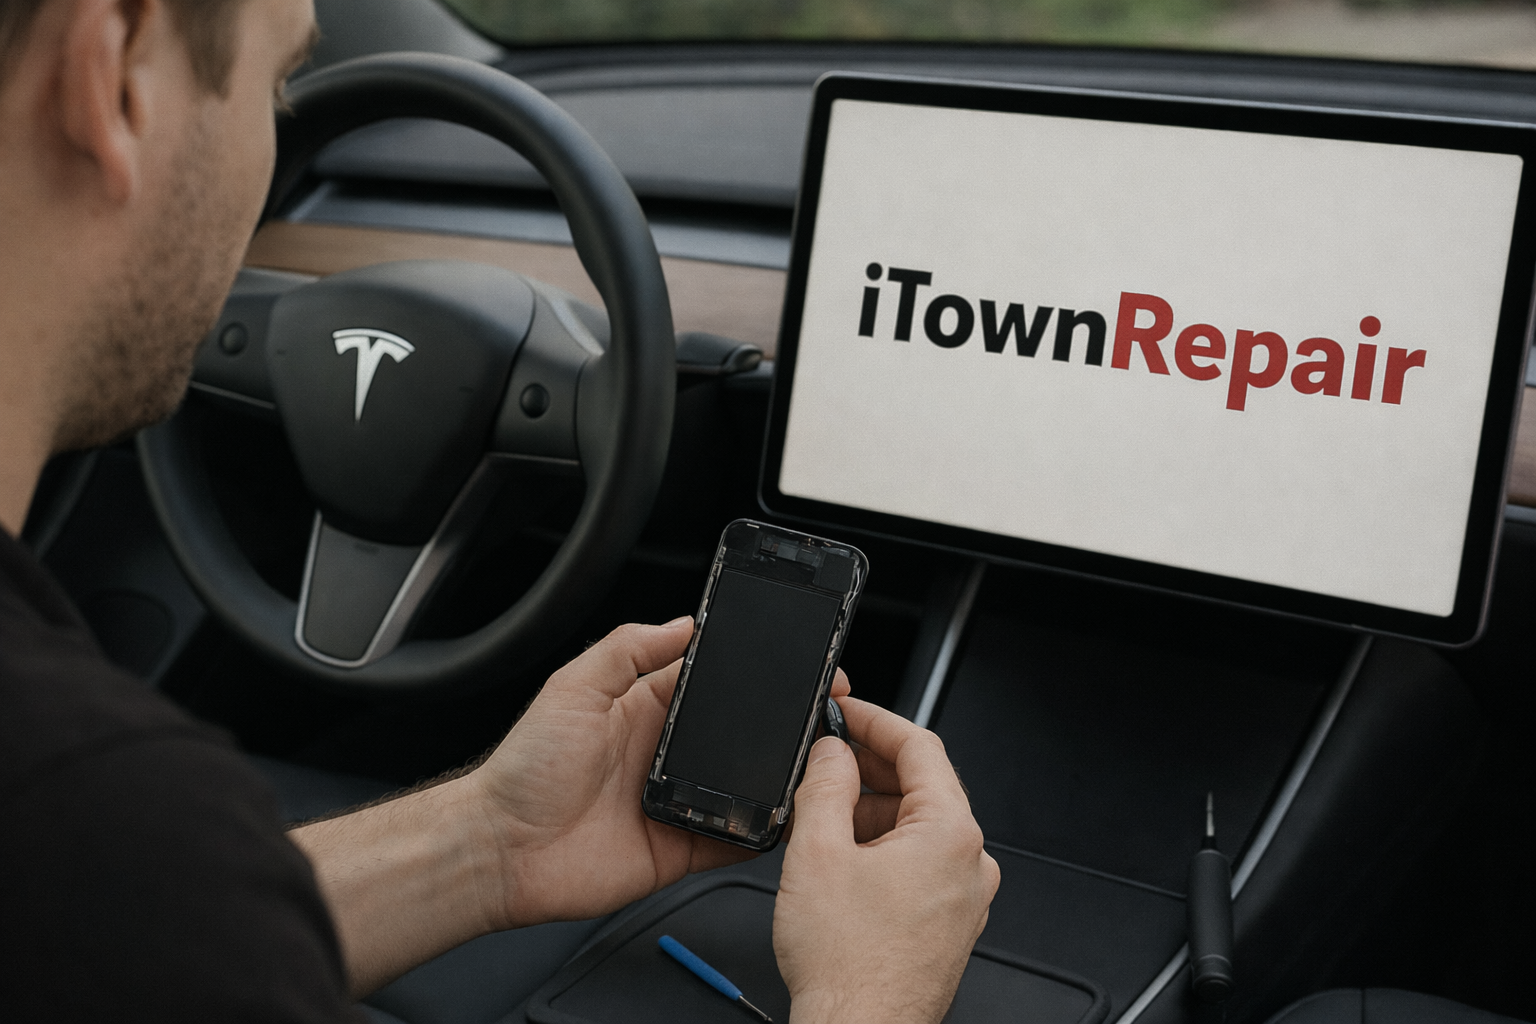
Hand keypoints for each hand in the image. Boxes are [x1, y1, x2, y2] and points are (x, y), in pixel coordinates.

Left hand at [467, 618, 851, 929]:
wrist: (501, 849)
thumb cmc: (523, 769)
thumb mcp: (572, 687)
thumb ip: (626, 650)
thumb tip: (683, 623)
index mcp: (644, 707)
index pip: (711, 680)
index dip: (751, 671)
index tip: (790, 660)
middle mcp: (666, 751)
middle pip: (737, 731)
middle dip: (778, 721)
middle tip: (818, 708)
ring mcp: (678, 799)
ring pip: (745, 784)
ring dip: (775, 774)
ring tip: (810, 760)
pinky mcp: (681, 847)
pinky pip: (734, 840)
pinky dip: (761, 832)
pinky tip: (782, 818)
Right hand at [773, 698, 999, 1023]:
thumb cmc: (848, 966)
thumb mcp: (817, 851)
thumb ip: (825, 784)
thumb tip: (832, 751)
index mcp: (951, 834)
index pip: (920, 746)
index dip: (875, 719)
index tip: (845, 710)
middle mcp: (971, 863)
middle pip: (921, 786)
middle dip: (868, 767)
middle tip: (823, 759)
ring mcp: (964, 897)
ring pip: (916, 827)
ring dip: (870, 811)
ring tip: (819, 818)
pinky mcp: (948, 923)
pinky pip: (918, 864)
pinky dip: (880, 848)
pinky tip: (839, 858)